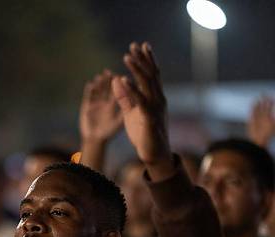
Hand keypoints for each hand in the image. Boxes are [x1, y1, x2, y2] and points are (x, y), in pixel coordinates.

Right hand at [79, 70, 122, 142]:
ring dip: (99, 83)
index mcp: (112, 104)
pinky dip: (89, 90)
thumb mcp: (119, 122)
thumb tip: (137, 101)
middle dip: (108, 79)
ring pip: (97, 90)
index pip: (117, 90)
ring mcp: (95, 103)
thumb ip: (125, 112)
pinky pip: (88, 96)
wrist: (95, 140)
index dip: (120, 83)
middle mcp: (103, 101)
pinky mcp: (86, 106)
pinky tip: (91, 84)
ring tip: (100, 76)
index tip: (122, 75)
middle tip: (110, 72)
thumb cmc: (108, 132)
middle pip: (107, 87)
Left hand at [112, 42, 171, 175]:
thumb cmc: (144, 135)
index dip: (147, 60)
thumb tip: (117, 80)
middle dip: (142, 59)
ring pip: (146, 84)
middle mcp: (158, 100)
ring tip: (127, 56)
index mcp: (155, 98)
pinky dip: (131, 90)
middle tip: (133, 44)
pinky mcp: (148, 119)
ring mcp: (155, 108)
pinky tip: (123, 80)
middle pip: (150, 75)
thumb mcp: (132, 113)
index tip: (140, 46)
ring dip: (136, 69)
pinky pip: (139, 101)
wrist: (155, 154)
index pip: (152, 75)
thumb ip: (125, 98)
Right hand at [247, 97, 274, 146]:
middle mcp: (263, 118)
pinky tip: (253, 103)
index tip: (270, 97)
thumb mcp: (274, 124)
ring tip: (258, 98)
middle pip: (263, 107)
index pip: (269, 108)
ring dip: (258, 104)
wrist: (259, 141)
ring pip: (257, 110)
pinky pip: (252, 113)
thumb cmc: (268, 134)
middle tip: (263, 93)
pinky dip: (252, 108)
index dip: (270, 102)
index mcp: (269, 118)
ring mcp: (257, 120)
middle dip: (263, 101)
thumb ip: (274, 116)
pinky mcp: (251, 121)